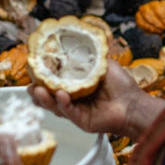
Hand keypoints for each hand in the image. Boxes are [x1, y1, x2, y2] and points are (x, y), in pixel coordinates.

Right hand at [29, 60, 161, 138]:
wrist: (134, 104)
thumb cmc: (122, 86)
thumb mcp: (103, 65)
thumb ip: (89, 57)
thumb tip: (77, 44)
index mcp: (77, 86)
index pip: (54, 83)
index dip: (43, 78)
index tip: (34, 70)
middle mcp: (74, 99)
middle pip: (49, 97)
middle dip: (37, 92)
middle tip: (30, 85)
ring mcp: (76, 111)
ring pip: (54, 106)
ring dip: (44, 99)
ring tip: (37, 90)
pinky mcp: (81, 121)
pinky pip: (68, 112)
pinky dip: (63, 104)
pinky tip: (61, 96)